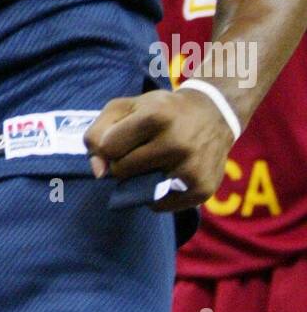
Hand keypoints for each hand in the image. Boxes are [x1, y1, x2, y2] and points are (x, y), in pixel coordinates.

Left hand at [84, 87, 234, 211]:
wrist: (214, 114)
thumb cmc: (161, 110)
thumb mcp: (127, 106)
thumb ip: (98, 132)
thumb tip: (98, 172)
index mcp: (156, 115)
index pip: (108, 147)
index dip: (109, 145)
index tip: (123, 137)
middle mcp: (176, 143)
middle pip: (121, 170)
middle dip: (123, 162)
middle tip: (141, 149)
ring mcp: (191, 168)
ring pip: (138, 190)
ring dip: (138, 179)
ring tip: (154, 161)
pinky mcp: (201, 189)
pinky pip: (158, 205)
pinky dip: (155, 194)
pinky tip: (168, 174)